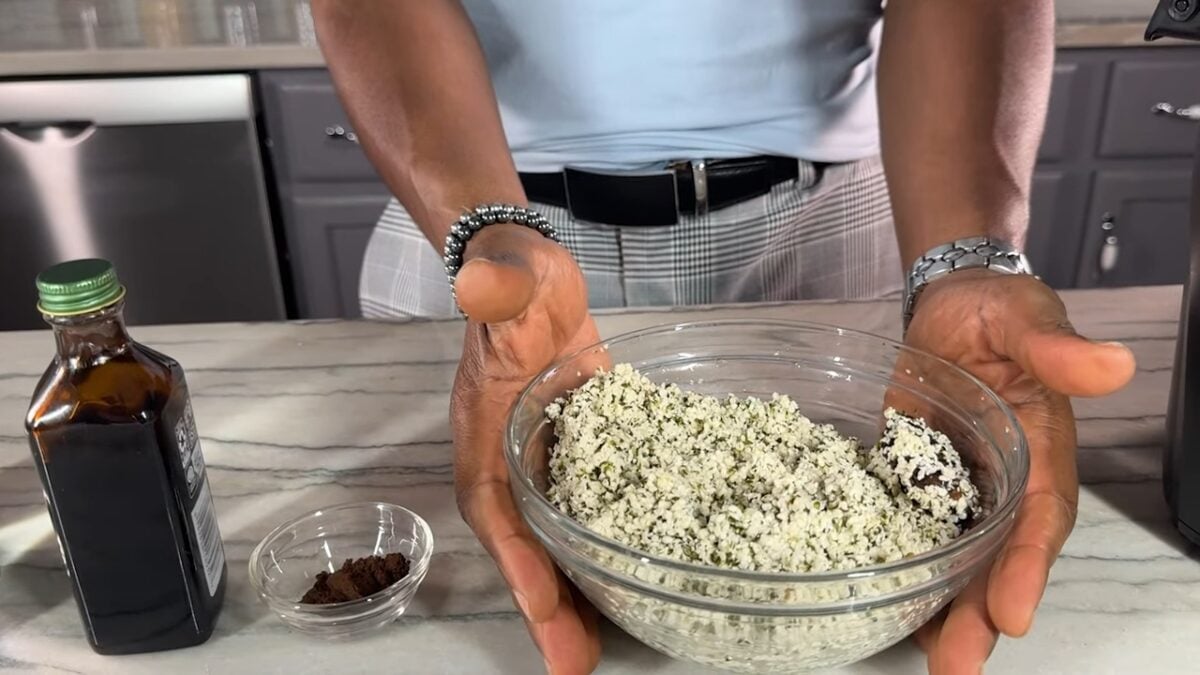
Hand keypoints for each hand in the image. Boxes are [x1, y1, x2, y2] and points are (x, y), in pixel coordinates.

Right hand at [450, 223, 601, 674]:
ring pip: (553, 542)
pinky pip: (585, 513)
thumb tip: (484, 287)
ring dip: (571, 593)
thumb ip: (496, 292)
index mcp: (485, 438)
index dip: (519, 566)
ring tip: (595, 647)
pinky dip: (598, 549)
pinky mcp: (579, 453)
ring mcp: (543, 464)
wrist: (527, 273)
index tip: (544, 613)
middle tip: (574, 664)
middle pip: (523, 548)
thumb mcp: (505, 284)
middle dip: (547, 607)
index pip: (496, 513)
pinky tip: (628, 574)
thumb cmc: (511, 281)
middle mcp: (509, 464)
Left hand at [903, 269, 1134, 674]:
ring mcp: (959, 489)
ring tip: (931, 662)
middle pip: (999, 560)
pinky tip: (892, 614)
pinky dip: (909, 574)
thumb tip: (1111, 364)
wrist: (948, 306)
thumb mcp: (1024, 319)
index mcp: (1041, 453)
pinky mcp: (917, 483)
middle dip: (982, 616)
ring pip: (959, 561)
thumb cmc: (996, 313)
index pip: (1041, 519)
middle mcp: (1005, 485)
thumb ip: (1055, 349)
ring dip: (946, 612)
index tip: (1012, 613)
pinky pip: (915, 535)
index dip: (1027, 567)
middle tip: (958, 667)